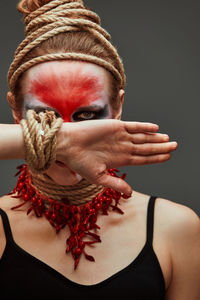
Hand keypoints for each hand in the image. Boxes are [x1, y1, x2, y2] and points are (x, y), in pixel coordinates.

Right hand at [56, 119, 177, 195]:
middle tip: (175, 145)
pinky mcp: (116, 126)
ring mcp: (120, 136)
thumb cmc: (79, 162)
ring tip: (168, 138)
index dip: (155, 158)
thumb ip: (115, 183)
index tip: (167, 157)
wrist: (68, 145)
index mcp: (120, 159)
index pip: (143, 159)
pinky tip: (155, 128)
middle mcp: (123, 147)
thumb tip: (130, 193)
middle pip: (146, 148)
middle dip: (161, 147)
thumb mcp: (98, 177)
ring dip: (156, 137)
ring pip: (143, 137)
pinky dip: (144, 127)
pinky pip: (134, 126)